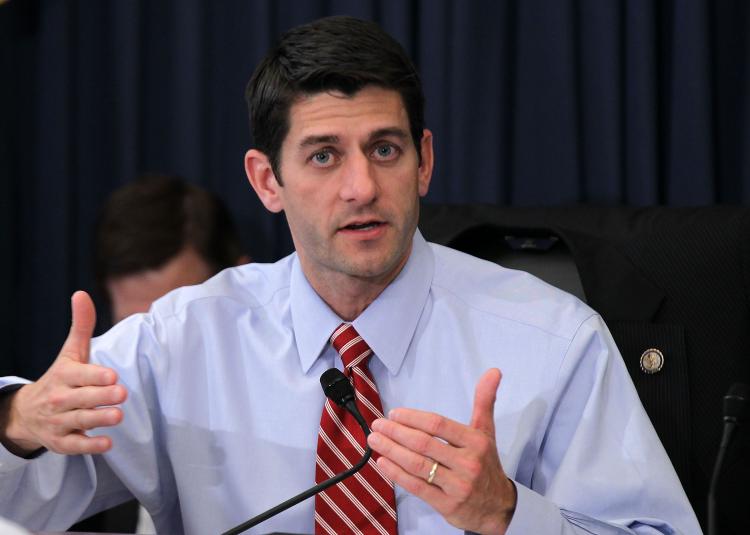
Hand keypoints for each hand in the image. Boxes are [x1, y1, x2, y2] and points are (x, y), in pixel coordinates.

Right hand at [1, 291, 126, 455]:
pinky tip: (107, 443)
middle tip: (122, 393)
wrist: (28, 413)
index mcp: (65, 376)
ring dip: (99, 419)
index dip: (95, 376)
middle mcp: (61, 399)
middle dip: (101, 396)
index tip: (112, 375)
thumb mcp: (71, 352)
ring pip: (81, 422)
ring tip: (118, 416)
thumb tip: (81, 294)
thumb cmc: (62, 378)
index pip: (80, 375)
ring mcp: (60, 422)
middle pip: (82, 399)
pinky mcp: (62, 442)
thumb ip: (81, 325)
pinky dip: (90, 446)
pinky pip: (76, 446)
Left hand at [367, 368, 515, 534]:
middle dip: (396, 432)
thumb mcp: (487, 431)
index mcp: (476, 442)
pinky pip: (416, 487)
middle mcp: (467, 463)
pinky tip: (382, 463)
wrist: (498, 506)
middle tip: (377, 425)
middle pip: (423, 444)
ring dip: (391, 451)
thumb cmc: (485, 463)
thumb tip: (493, 371)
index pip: (438, 425)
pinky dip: (396, 474)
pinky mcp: (446, 504)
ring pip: (417, 465)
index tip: (393, 414)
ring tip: (374, 440)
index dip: (413, 418)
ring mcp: (456, 486)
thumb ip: (485, 401)